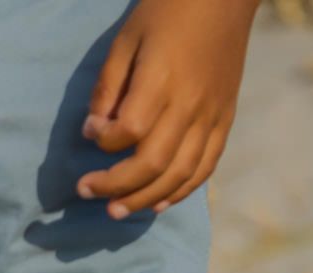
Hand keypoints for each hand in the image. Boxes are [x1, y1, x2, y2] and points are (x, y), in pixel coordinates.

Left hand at [77, 0, 259, 218]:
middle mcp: (190, 104)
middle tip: (87, 192)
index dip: (104, 140)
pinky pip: (205, 167)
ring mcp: (211, 115)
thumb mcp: (129, 37)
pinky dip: (180, 191)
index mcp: (162, 79)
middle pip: (152, 162)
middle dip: (116, 186)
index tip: (90, 131)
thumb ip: (110, 85)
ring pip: (179, 174)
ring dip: (145, 199)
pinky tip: (157, 203)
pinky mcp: (225, 120)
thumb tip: (94, 129)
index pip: (130, 129)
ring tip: (117, 211)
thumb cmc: (170, 9)